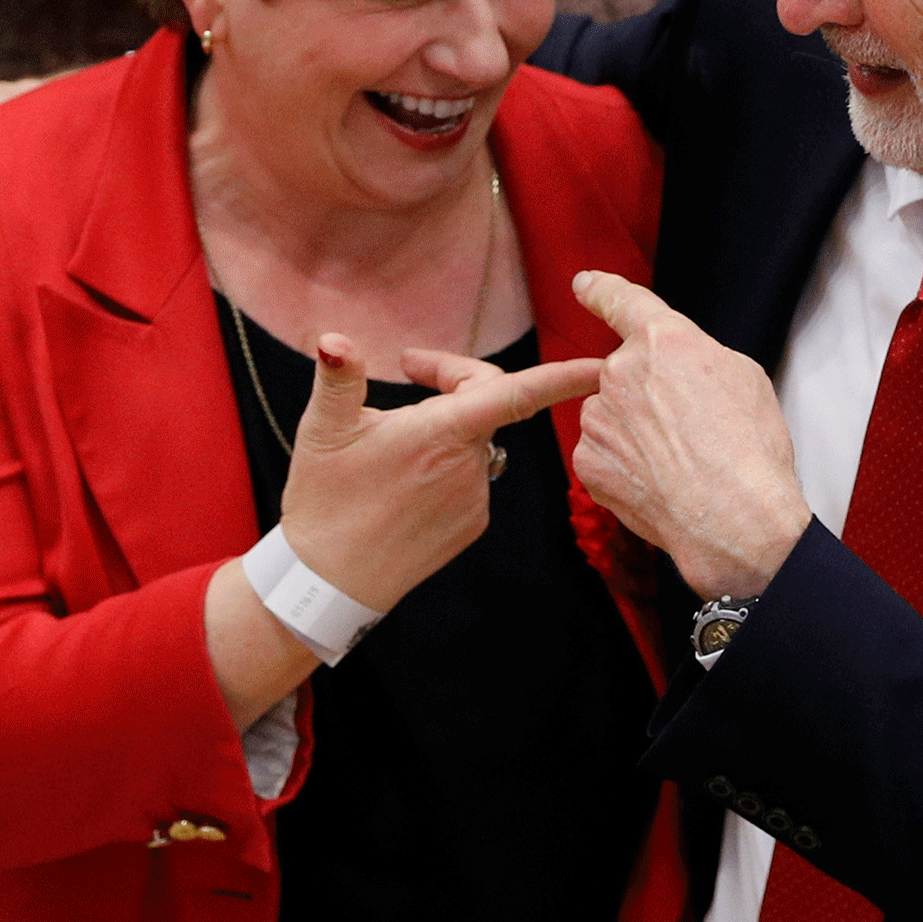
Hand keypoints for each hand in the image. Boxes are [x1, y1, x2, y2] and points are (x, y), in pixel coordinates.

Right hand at [278, 333, 601, 611]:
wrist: (331, 582)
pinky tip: (409, 481)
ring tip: (397, 438)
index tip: (600, 366)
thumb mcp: (322, 432)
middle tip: (409, 368)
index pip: (518, 395)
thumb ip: (338, 379)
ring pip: (477, 441)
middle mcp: (469, 464)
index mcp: (440, 433)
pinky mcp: (472, 523)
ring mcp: (475, 498)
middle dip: (457, 379)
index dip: (562, 377)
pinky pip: (473, 477)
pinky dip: (450, 465)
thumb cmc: (324, 501)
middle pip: (487, 403)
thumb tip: (334, 339)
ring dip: (451, 428)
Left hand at [571, 271, 811, 598]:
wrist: (733, 518)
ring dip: (635, 432)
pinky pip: (603, 454)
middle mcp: (622, 371)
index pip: (622, 301)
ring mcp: (600, 417)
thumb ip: (700, 358)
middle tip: (690, 430)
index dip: (602, 290)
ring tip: (679, 462)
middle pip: (626, 373)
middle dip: (649, 396)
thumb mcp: (745, 379)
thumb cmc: (750, 451)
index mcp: (665, 341)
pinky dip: (625, 466)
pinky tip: (658, 482)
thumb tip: (682, 368)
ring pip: (612, 416)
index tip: (586, 285)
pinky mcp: (589, 460)